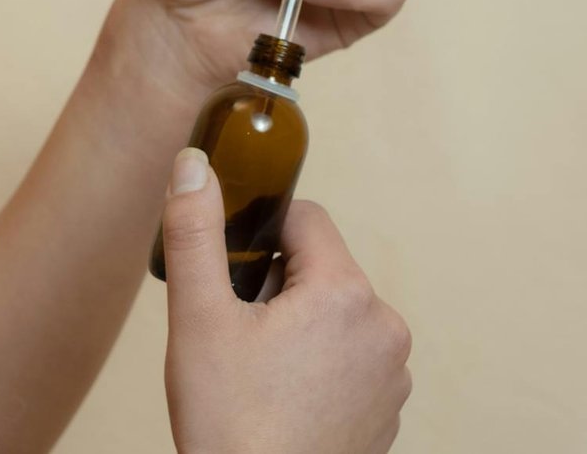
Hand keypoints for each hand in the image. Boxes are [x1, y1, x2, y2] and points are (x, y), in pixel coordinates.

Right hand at [160, 149, 411, 453]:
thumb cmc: (231, 424)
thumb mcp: (197, 317)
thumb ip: (195, 231)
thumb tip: (193, 164)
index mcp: (345, 293)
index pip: (305, 218)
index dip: (258, 236)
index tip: (228, 275)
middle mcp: (385, 327)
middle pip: (320, 268)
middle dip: (274, 286)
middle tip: (235, 333)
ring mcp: (393, 375)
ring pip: (334, 314)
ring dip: (297, 325)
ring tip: (256, 372)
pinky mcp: (388, 412)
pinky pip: (350, 359)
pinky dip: (317, 367)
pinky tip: (280, 400)